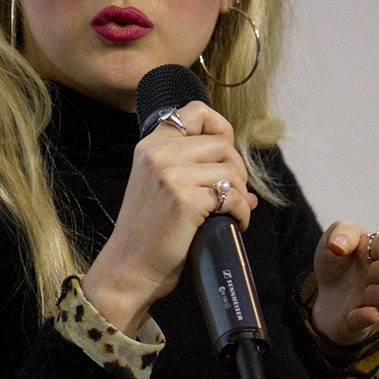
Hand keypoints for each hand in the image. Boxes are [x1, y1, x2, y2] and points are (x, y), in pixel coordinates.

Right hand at [83, 100, 257, 336]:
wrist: (129, 266)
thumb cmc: (147, 233)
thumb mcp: (161, 192)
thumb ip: (196, 177)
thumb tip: (250, 192)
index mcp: (150, 146)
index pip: (195, 112)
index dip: (220, 128)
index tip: (223, 154)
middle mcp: (158, 154)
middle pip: (222, 144)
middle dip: (236, 171)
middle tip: (229, 194)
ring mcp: (170, 175)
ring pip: (231, 170)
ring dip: (240, 193)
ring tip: (230, 212)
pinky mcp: (185, 199)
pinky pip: (233, 196)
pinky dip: (241, 213)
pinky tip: (234, 224)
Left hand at [310, 222, 378, 345]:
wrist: (327, 299)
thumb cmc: (337, 265)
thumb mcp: (331, 241)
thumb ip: (341, 234)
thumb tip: (338, 245)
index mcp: (374, 252)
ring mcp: (370, 300)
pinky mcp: (357, 320)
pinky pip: (361, 320)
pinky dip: (366, 317)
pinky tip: (370, 313)